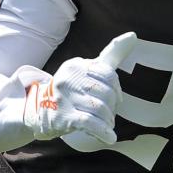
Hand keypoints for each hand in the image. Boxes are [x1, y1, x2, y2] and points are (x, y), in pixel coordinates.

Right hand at [22, 32, 136, 142]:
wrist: (39, 112)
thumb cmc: (73, 89)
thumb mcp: (89, 69)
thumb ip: (112, 53)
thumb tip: (133, 35)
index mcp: (76, 65)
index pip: (108, 74)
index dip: (116, 90)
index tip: (115, 100)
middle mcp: (68, 78)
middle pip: (105, 93)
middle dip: (112, 107)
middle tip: (109, 114)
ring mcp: (64, 97)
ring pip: (100, 108)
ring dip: (108, 120)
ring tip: (107, 125)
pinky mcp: (62, 116)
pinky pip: (90, 123)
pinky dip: (103, 131)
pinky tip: (110, 137)